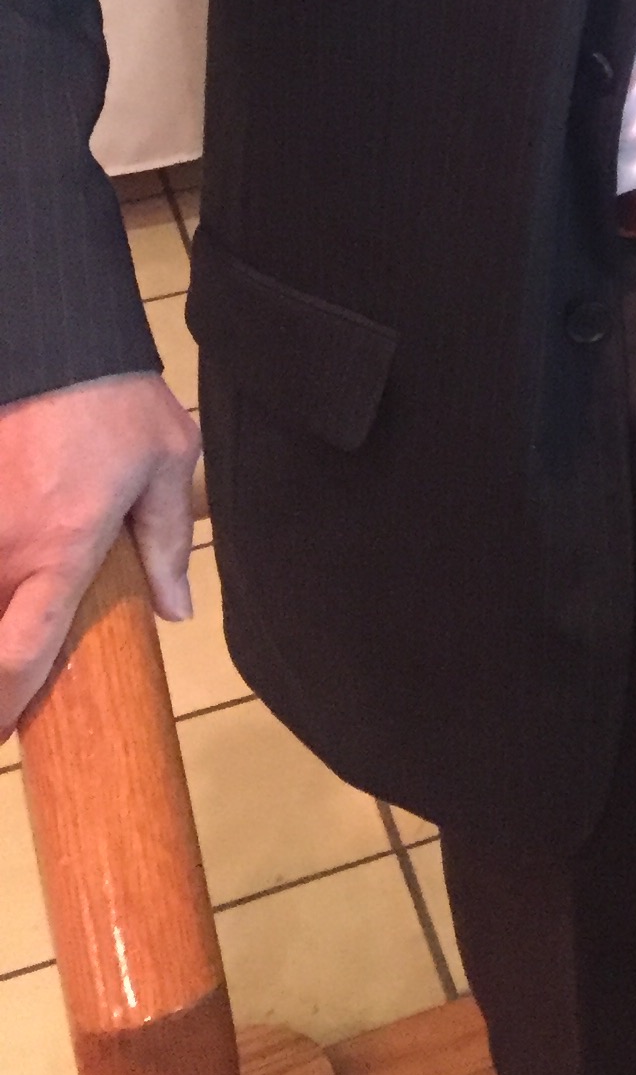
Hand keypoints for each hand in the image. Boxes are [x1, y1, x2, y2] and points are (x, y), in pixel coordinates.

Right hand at [0, 374, 200, 737]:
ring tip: (11, 628)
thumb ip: (169, 543)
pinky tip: (4, 582)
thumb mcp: (168, 466)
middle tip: (4, 708)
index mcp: (60, 550)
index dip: (5, 705)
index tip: (1, 735)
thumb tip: (178, 610)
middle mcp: (3, 545)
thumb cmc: (118, 401)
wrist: (54, 339)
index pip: (21, 651)